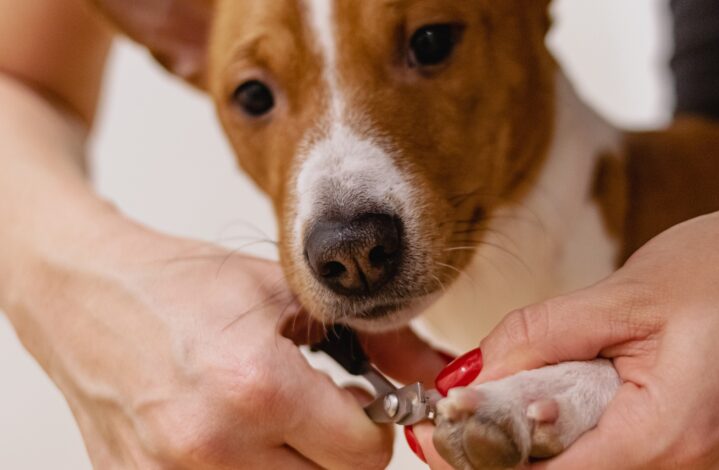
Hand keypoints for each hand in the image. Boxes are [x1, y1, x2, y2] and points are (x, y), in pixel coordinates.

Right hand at [4, 219, 446, 468]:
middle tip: (322, 414)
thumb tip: (438, 372)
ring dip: (297, 467)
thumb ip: (375, 338)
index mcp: (256, 386)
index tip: (362, 406)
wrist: (87, 295)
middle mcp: (212, 446)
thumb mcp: (286, 294)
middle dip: (340, 453)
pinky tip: (235, 435)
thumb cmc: (183, 286)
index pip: (365, 455)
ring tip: (277, 422)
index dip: (376, 427)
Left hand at [414, 190, 718, 468]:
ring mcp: (707, 469)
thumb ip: (541, 337)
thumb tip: (471, 375)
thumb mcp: (626, 295)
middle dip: (510, 452)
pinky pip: (630, 458)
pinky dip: (586, 437)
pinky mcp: (709, 455)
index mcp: (669, 436)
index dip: (483, 460)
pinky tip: (568, 400)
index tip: (439, 434)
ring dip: (546, 444)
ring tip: (521, 394)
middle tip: (470, 409)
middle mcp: (694, 469)